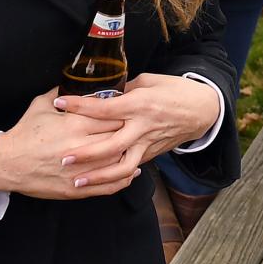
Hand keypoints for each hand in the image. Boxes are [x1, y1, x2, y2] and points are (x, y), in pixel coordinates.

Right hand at [0, 88, 139, 199]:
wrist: (7, 164)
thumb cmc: (25, 133)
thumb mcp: (41, 105)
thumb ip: (62, 92)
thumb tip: (77, 80)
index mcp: (74, 124)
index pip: (111, 116)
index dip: (124, 114)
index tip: (130, 111)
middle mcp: (81, 147)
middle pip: (118, 137)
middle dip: (130, 132)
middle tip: (139, 127)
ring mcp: (80, 170)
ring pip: (118, 162)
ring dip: (131, 155)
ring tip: (140, 147)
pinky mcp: (77, 189)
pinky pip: (108, 186)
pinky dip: (124, 179)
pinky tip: (132, 172)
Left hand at [49, 73, 222, 189]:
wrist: (202, 110)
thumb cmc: (174, 90)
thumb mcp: (148, 81)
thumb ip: (123, 90)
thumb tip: (100, 94)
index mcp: (140, 104)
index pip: (105, 108)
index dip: (80, 106)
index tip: (60, 104)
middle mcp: (142, 127)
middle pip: (110, 145)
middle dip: (84, 154)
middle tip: (61, 158)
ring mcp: (147, 144)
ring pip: (121, 167)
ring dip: (98, 176)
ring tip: (76, 181)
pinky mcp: (151, 154)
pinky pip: (130, 169)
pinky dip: (114, 178)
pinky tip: (96, 181)